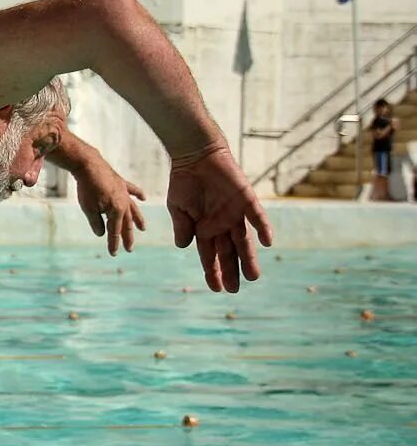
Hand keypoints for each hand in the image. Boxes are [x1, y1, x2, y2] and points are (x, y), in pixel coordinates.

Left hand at [74, 160, 145, 255]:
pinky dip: (138, 193)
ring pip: (133, 209)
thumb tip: (101, 234)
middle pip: (126, 223)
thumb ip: (96, 223)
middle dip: (127, 237)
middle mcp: (124, 202)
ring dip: (138, 220)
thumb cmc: (87, 188)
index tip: (113, 254)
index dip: (114, 243)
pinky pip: (132, 190)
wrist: (88, 165)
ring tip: (143, 229)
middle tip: (129, 249)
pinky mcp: (120, 183)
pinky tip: (143, 197)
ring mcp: (124, 192)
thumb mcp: (88, 209)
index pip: (115, 231)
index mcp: (117, 210)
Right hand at [167, 146, 273, 292]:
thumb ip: (182, 226)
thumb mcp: (177, 207)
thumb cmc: (184, 181)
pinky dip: (263, 228)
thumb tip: (183, 246)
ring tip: (253, 276)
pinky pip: (256, 217)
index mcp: (204, 228)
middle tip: (235, 290)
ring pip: (245, 241)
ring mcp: (235, 214)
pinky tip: (268, 243)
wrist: (196, 155)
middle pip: (229, 252)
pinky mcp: (246, 200)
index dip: (213, 272)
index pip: (210, 255)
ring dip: (249, 258)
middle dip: (231, 271)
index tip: (216, 289)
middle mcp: (222, 224)